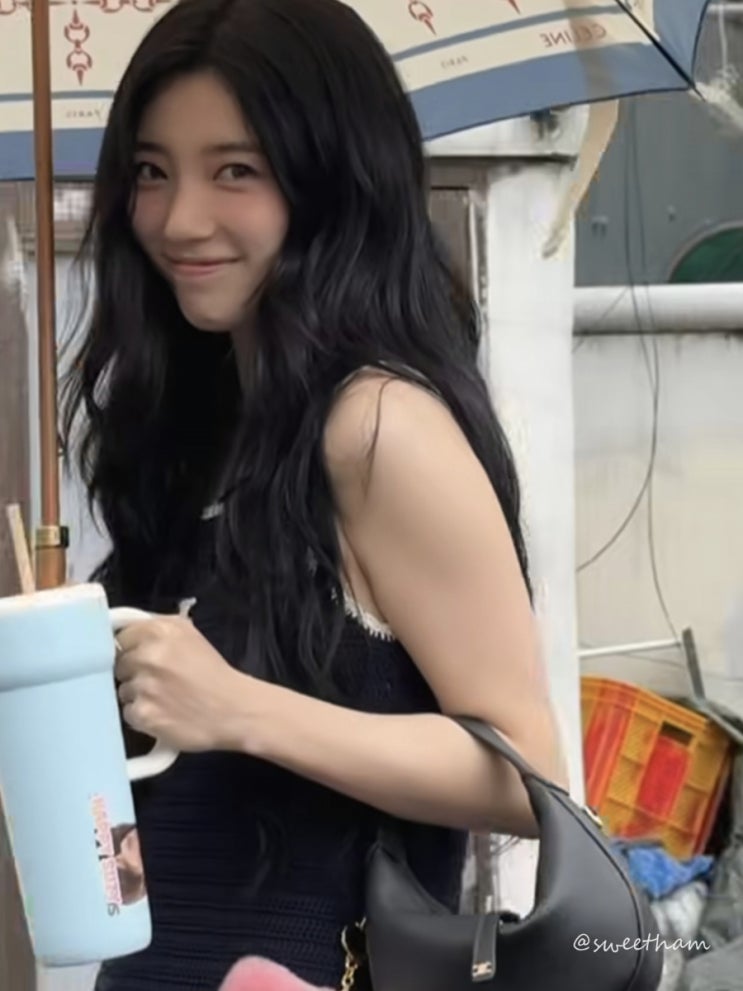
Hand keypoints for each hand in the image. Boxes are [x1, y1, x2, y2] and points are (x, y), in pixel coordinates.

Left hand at [115, 615, 245, 752]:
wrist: (234, 711)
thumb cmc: (213, 673)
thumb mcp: (190, 636)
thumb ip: (158, 629)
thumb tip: (125, 631)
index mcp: (160, 630)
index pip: (121, 637)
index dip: (131, 649)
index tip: (143, 658)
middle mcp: (149, 654)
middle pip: (119, 664)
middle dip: (134, 672)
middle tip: (158, 680)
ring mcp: (144, 685)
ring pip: (122, 690)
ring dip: (138, 695)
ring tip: (163, 699)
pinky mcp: (143, 713)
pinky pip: (129, 713)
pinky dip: (143, 716)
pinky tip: (163, 714)